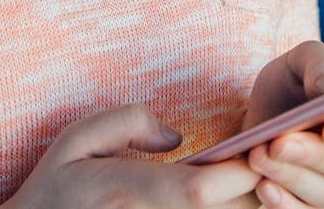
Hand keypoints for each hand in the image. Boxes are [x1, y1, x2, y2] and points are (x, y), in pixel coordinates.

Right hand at [2, 105, 259, 208]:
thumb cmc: (54, 192)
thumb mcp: (75, 140)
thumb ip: (128, 123)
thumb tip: (175, 138)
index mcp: (125, 192)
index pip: (198, 190)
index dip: (240, 173)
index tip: (258, 151)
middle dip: (255, 191)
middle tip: (270, 165)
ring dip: (243, 207)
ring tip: (254, 185)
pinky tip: (226, 201)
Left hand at [243, 42, 323, 208]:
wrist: (259, 117)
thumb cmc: (292, 85)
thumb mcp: (301, 60)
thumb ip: (320, 63)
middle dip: (316, 155)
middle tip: (279, 143)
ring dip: (291, 176)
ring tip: (258, 155)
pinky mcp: (312, 205)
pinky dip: (284, 203)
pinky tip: (262, 185)